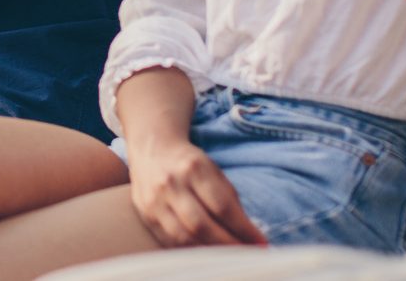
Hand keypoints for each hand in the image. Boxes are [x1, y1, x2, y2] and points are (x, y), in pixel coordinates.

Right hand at [126, 138, 267, 247]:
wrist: (153, 149)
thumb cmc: (191, 163)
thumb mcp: (213, 171)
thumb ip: (229, 200)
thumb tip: (248, 234)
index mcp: (194, 168)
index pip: (222, 206)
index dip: (242, 229)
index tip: (260, 242)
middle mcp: (171, 184)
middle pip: (201, 224)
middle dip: (228, 244)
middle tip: (246, 253)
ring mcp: (155, 201)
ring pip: (184, 236)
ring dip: (210, 251)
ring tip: (228, 256)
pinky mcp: (146, 214)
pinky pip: (170, 240)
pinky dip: (191, 250)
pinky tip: (206, 253)